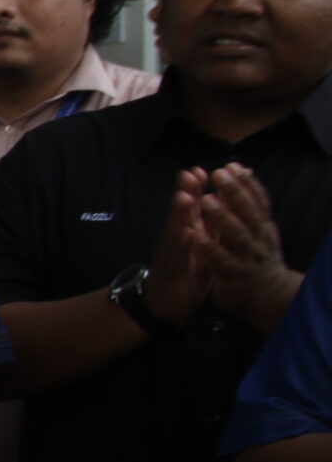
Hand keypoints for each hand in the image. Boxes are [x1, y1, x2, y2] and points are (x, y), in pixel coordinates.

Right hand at [144, 168, 208, 325]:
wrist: (166, 303)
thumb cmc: (187, 272)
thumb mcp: (203, 245)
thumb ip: (210, 224)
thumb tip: (221, 199)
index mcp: (190, 230)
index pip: (195, 205)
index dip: (199, 187)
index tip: (206, 168)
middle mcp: (178, 237)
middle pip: (182, 212)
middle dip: (186, 192)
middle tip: (191, 172)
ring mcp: (170, 252)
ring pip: (175, 230)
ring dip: (180, 213)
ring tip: (185, 196)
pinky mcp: (168, 269)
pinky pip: (176, 255)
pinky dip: (181, 243)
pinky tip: (186, 232)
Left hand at [192, 164, 297, 326]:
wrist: (265, 296)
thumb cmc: (254, 256)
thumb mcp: (252, 230)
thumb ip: (243, 205)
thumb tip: (241, 171)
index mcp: (263, 227)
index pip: (257, 200)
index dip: (245, 182)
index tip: (231, 165)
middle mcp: (259, 240)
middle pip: (248, 213)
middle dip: (234, 192)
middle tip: (218, 174)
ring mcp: (248, 258)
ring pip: (237, 235)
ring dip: (222, 216)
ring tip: (206, 199)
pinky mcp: (234, 277)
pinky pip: (221, 262)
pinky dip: (210, 249)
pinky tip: (196, 237)